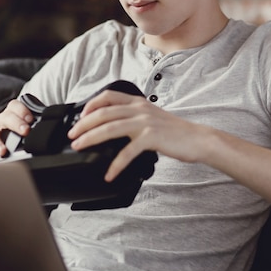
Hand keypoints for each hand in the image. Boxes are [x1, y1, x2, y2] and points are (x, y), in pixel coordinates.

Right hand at [0, 99, 33, 160]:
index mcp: (11, 115)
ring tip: (3, 151)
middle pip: (6, 118)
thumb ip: (36, 127)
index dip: (23, 110)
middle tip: (26, 131)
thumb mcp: (24, 129)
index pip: (15, 106)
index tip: (31, 119)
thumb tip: (54, 128)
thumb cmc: (13, 137)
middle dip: (16, 123)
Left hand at [67, 89, 207, 180]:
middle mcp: (139, 109)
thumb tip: (112, 125)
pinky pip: (127, 152)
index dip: (90, 105)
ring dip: (90, 138)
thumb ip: (133, 117)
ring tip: (79, 147)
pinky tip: (109, 174)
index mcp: (138, 102)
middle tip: (72, 135)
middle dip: (83, 124)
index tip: (80, 117)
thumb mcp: (151, 116)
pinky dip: (115, 164)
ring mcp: (145, 122)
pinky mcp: (151, 138)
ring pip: (109, 127)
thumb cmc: (175, 131)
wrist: (197, 139)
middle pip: (103, 112)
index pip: (107, 96)